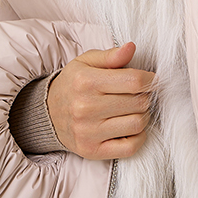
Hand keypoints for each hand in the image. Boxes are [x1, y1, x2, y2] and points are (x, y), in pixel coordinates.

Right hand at [46, 42, 153, 160]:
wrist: (47, 113)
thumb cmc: (73, 85)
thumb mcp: (86, 62)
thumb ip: (111, 55)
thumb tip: (131, 47)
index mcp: (86, 81)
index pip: (134, 81)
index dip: (149, 80)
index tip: (150, 80)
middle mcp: (85, 108)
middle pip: (139, 103)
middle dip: (145, 97)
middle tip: (139, 95)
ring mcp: (88, 132)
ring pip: (137, 124)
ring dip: (143, 116)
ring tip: (133, 110)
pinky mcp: (92, 150)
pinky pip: (130, 147)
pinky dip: (138, 137)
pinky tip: (131, 128)